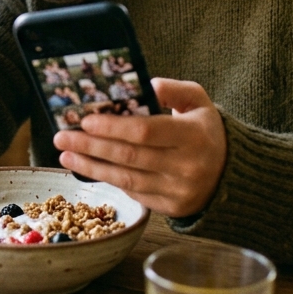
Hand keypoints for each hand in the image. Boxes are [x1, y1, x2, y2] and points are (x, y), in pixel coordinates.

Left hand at [53, 78, 226, 217]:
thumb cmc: (206, 131)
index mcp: (193, 136)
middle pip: (129, 156)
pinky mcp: (170, 208)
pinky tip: (90, 169)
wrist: (230, 174)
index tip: (85, 121)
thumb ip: (173, 89)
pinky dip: (109, 180)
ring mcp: (178, 191)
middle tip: (62, 138)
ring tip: (66, 157)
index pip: (146, 131)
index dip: (113, 127)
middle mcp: (186, 167)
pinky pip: (133, 193)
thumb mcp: (198, 102)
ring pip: (126, 179)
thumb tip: (145, 85)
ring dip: (91, 167)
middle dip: (90, 147)